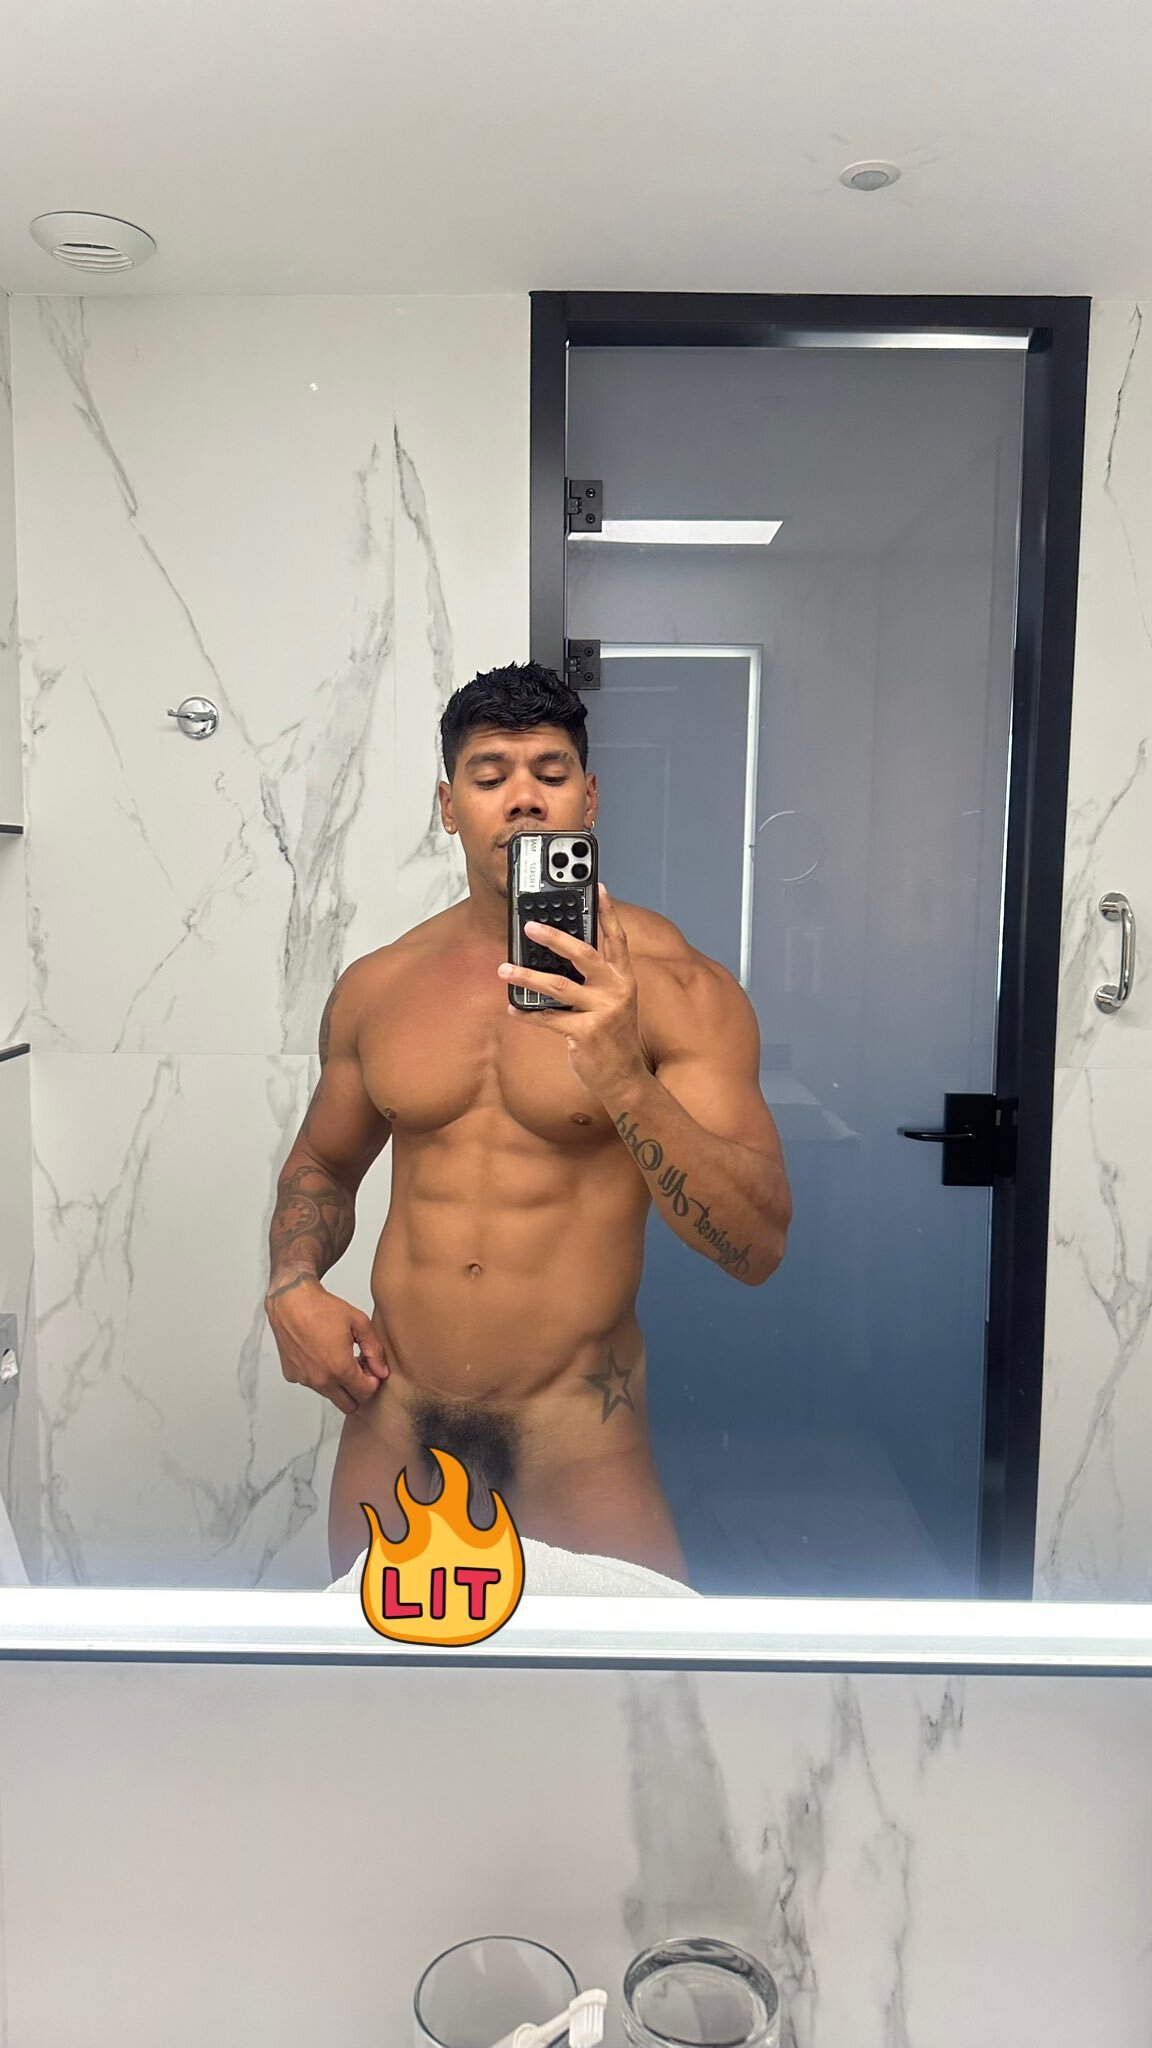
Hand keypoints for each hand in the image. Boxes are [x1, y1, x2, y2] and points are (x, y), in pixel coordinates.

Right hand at [264, 1274, 388, 1416]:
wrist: (291, 1300)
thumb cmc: (322, 1308)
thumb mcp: (359, 1323)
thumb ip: (374, 1351)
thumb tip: (382, 1372)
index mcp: (340, 1368)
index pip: (365, 1393)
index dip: (373, 1382)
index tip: (370, 1369)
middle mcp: (321, 1379)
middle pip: (349, 1405)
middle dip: (358, 1391)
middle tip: (358, 1370)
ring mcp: (304, 1379)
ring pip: (329, 1395)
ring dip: (338, 1384)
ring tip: (338, 1358)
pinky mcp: (292, 1374)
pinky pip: (311, 1384)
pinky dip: (319, 1376)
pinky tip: (321, 1354)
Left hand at [498, 885, 647, 1100]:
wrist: (624, 1078)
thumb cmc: (613, 1036)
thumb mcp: (614, 1003)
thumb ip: (596, 980)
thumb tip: (560, 955)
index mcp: (624, 979)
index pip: (617, 938)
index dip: (608, 913)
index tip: (599, 888)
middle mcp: (617, 991)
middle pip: (584, 954)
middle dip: (555, 938)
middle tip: (530, 927)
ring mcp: (602, 1012)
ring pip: (559, 986)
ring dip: (528, 976)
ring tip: (504, 970)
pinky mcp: (585, 1034)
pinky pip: (549, 1018)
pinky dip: (527, 1013)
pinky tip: (513, 1008)